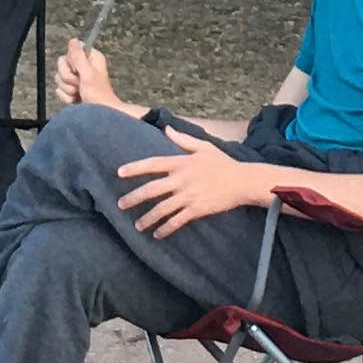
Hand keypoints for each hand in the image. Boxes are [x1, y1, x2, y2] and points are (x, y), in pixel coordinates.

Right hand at [56, 35, 120, 108]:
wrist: (100, 116)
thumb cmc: (99, 95)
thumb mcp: (88, 73)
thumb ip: (78, 57)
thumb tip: (73, 40)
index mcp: (91, 58)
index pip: (71, 51)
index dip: (71, 62)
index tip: (78, 71)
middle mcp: (84, 66)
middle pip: (62, 65)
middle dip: (68, 78)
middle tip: (80, 85)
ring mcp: (77, 79)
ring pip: (60, 78)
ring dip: (68, 89)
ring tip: (80, 93)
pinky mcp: (72, 90)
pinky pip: (60, 90)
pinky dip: (67, 97)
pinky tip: (76, 100)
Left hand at [115, 126, 269, 240]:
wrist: (242, 181)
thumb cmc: (223, 163)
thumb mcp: (203, 147)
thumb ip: (182, 139)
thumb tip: (166, 129)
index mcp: (182, 162)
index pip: (153, 164)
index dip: (135, 168)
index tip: (119, 173)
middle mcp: (182, 179)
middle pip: (152, 190)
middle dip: (134, 198)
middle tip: (120, 205)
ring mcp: (189, 196)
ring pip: (162, 209)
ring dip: (148, 219)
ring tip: (137, 226)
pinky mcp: (197, 210)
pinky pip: (177, 221)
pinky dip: (165, 229)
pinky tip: (157, 234)